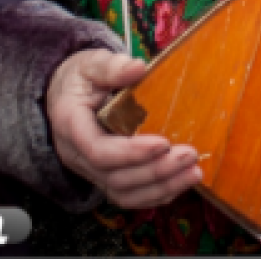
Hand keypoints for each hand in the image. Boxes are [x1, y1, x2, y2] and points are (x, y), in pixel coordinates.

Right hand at [46, 49, 201, 209]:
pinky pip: (129, 196)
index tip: (164, 143)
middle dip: (155, 171)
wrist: (67, 94)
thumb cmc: (81, 78)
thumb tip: (137, 68)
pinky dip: (156, 194)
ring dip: (161, 188)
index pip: (98, 150)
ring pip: (123, 193)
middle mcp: (77, 155)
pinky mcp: (105, 177)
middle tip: (189, 156)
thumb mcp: (91, 63)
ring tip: (193, 173)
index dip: (131, 152)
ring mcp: (90, 170)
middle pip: (115, 177)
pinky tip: (181, 182)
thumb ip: (111, 67)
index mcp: (71, 125)